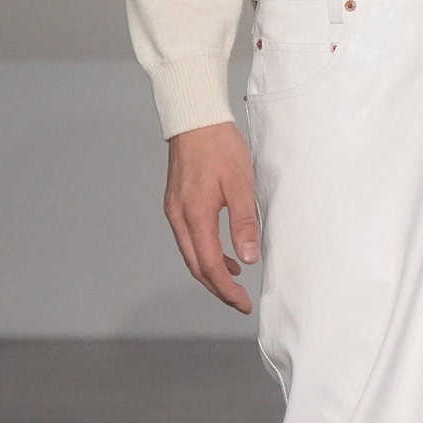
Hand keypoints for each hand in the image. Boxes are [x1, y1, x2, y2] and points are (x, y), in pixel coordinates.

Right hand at [163, 121, 260, 313]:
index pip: (209, 265)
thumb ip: (243, 223)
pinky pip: (188, 239)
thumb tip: (247, 257)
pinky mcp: (175, 203)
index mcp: (195, 215)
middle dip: (217, 288)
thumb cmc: (219, 146)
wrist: (194, 120)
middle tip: (238, 301)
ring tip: (234, 281)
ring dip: (210, 271)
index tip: (242, 303)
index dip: (226, 289)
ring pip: (190, 254)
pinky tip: (222, 253)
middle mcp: (179, 217)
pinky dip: (204, 252)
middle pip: (196, 266)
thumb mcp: (240, 184)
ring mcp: (174, 210)